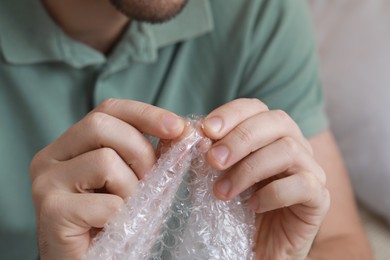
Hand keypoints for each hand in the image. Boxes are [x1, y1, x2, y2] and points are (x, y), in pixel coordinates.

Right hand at [30, 99, 184, 259]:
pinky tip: (113, 228)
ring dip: (132, 190)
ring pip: (106, 161)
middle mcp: (51, 157)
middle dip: (141, 151)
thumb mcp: (140, 183)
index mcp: (70, 146)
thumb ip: (155, 157)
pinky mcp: (52, 211)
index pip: (108, 110)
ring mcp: (46, 182)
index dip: (145, 113)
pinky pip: (107, 202)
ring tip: (126, 211)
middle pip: (102, 125)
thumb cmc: (115, 224)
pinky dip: (123, 217)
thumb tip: (182, 132)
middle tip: (149, 181)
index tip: (177, 126)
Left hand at [203, 98, 329, 258]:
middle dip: (240, 138)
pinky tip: (253, 205)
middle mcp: (295, 144)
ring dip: (249, 169)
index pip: (255, 107)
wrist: (258, 245)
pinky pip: (303, 185)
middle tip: (214, 160)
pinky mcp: (318, 198)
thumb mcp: (217, 175)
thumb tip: (195, 134)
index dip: (231, 114)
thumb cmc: (237, 205)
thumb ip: (209, 153)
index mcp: (269, 133)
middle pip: (276, 122)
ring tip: (223, 191)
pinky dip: (273, 193)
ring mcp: (311, 169)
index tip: (206, 130)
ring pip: (288, 150)